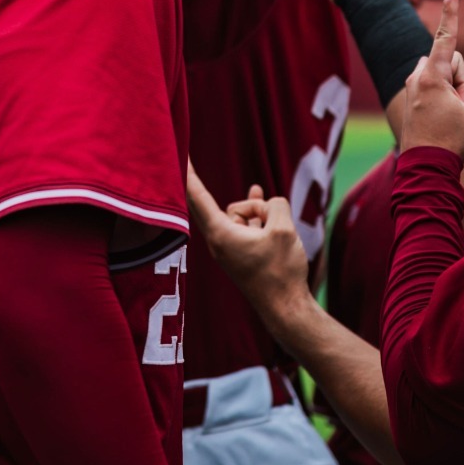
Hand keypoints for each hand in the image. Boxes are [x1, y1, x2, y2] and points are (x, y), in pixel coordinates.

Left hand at [187, 165, 313, 311]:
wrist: (286, 310)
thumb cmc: (282, 272)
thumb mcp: (285, 229)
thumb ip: (275, 205)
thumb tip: (268, 206)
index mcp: (220, 234)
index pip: (197, 196)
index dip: (188, 173)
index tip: (177, 154)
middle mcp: (219, 240)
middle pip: (233, 206)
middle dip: (256, 210)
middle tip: (270, 234)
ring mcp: (229, 248)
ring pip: (246, 216)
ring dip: (265, 219)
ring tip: (281, 245)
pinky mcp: (240, 253)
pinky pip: (247, 225)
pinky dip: (257, 217)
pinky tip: (257, 193)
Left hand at [399, 0, 463, 160]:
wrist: (426, 169)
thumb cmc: (452, 141)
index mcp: (431, 75)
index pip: (445, 36)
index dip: (451, 11)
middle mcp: (417, 75)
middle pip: (452, 62)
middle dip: (461, 79)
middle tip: (459, 108)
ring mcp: (412, 86)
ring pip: (446, 77)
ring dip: (454, 92)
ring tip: (449, 118)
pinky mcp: (413, 97)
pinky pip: (438, 89)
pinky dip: (446, 100)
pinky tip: (442, 122)